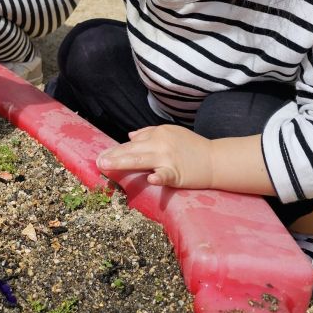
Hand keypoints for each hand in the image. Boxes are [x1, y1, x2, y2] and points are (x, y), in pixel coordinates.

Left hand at [96, 124, 214, 188]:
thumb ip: (149, 133)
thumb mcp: (171, 133)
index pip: (132, 143)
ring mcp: (168, 158)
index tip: (101, 154)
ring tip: (106, 165)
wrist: (215, 159)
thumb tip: (130, 136)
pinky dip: (158, 176)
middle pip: (132, 150)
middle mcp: (160, 143)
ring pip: (140, 160)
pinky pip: (165, 175)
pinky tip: (150, 179)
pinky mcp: (177, 173)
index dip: (115, 150)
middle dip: (113, 155)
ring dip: (121, 162)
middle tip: (97, 161)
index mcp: (158, 133)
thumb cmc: (192, 147)